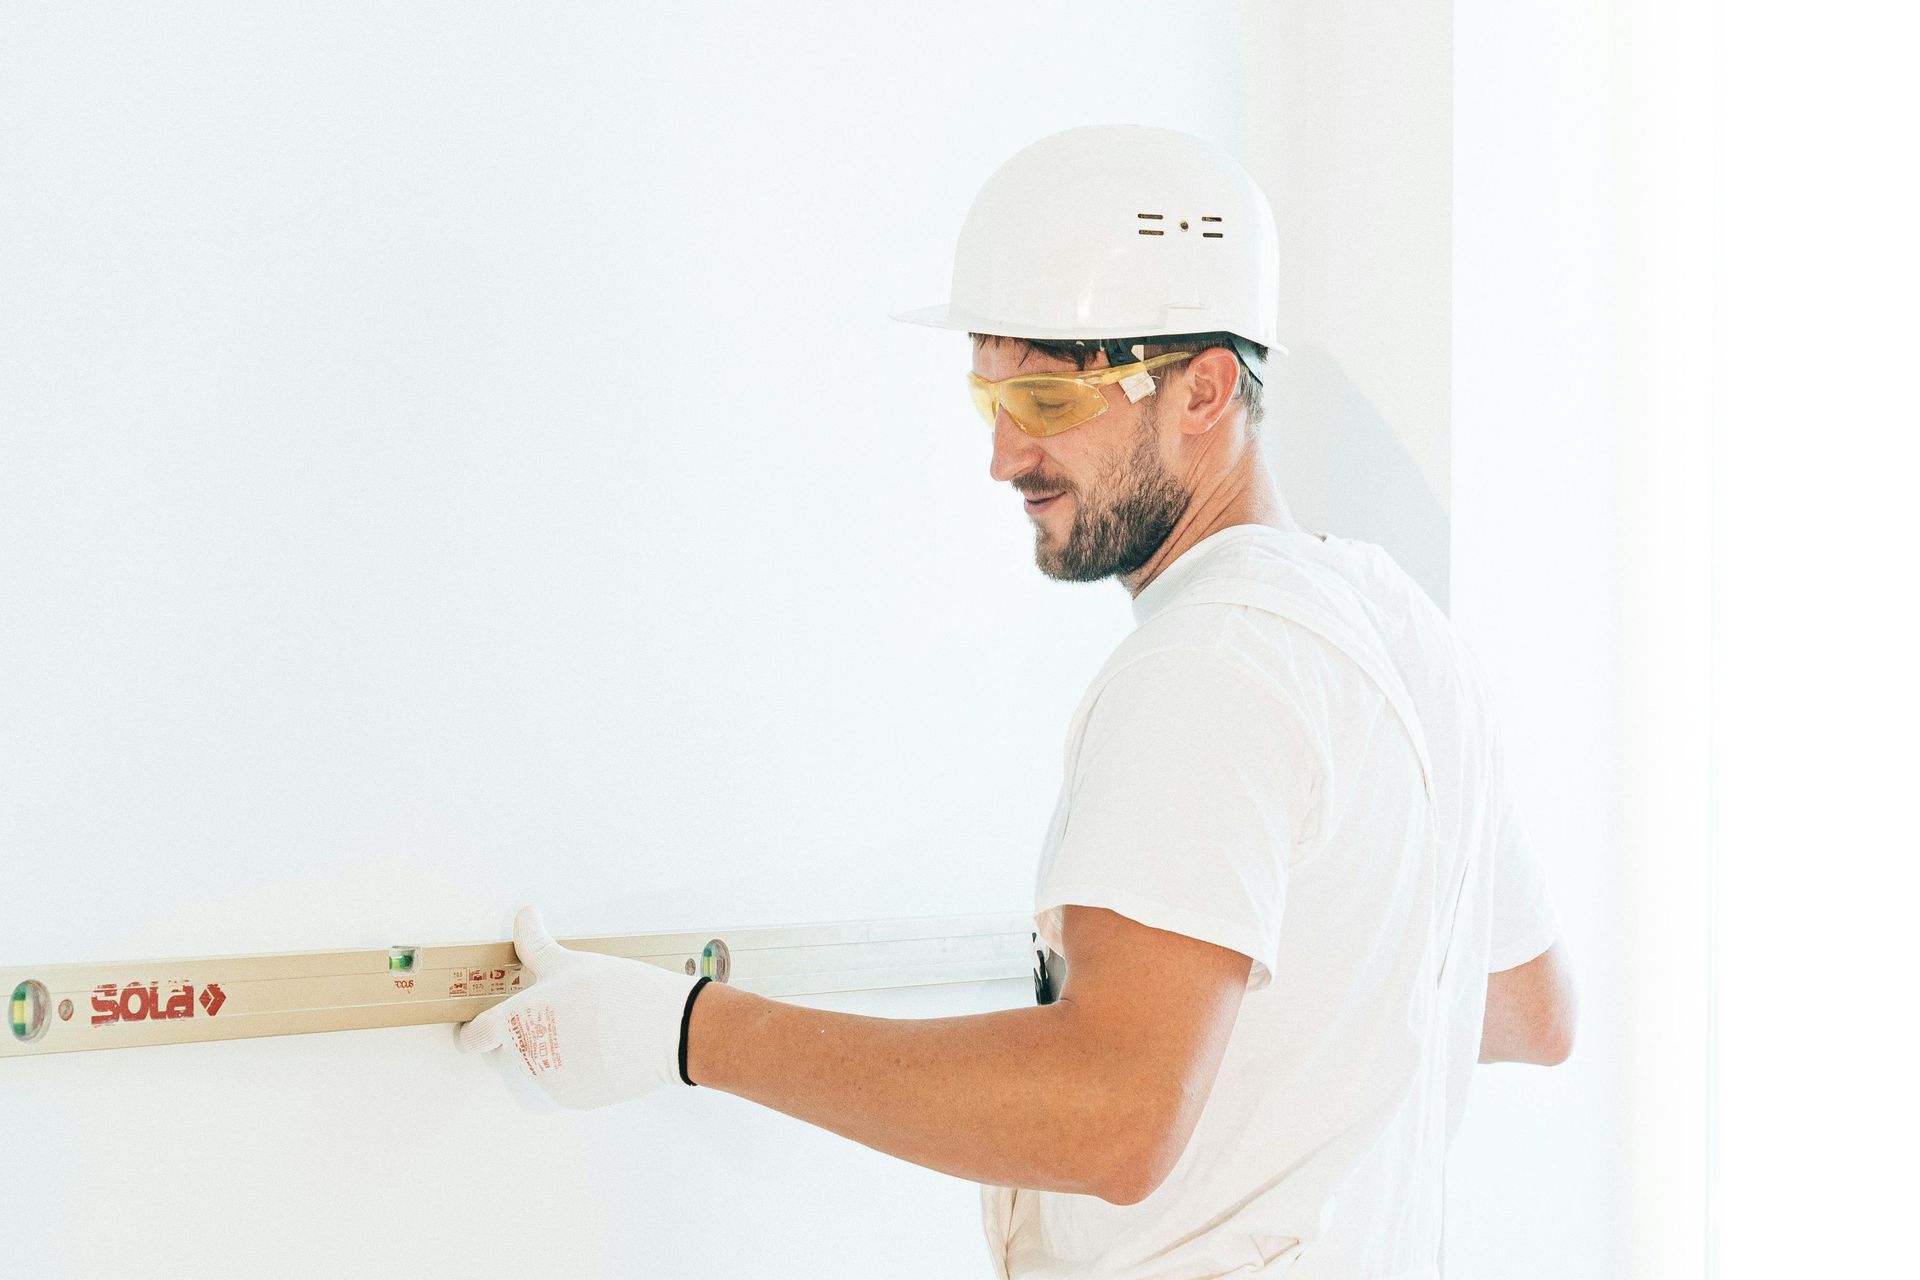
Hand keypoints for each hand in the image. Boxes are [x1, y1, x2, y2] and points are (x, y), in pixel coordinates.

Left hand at [455, 904, 701, 1109]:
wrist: (665, 1028)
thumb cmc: (615, 990)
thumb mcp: (571, 960)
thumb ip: (535, 942)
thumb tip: (524, 914)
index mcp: (515, 1022)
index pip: (474, 1037)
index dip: (472, 1031)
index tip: (478, 1026)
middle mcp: (526, 1059)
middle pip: (508, 1051)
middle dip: (523, 1035)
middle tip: (555, 1012)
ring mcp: (551, 1082)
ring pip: (539, 1066)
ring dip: (553, 1051)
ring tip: (588, 1026)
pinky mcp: (577, 1099)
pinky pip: (565, 1083)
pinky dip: (577, 1069)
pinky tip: (602, 1047)